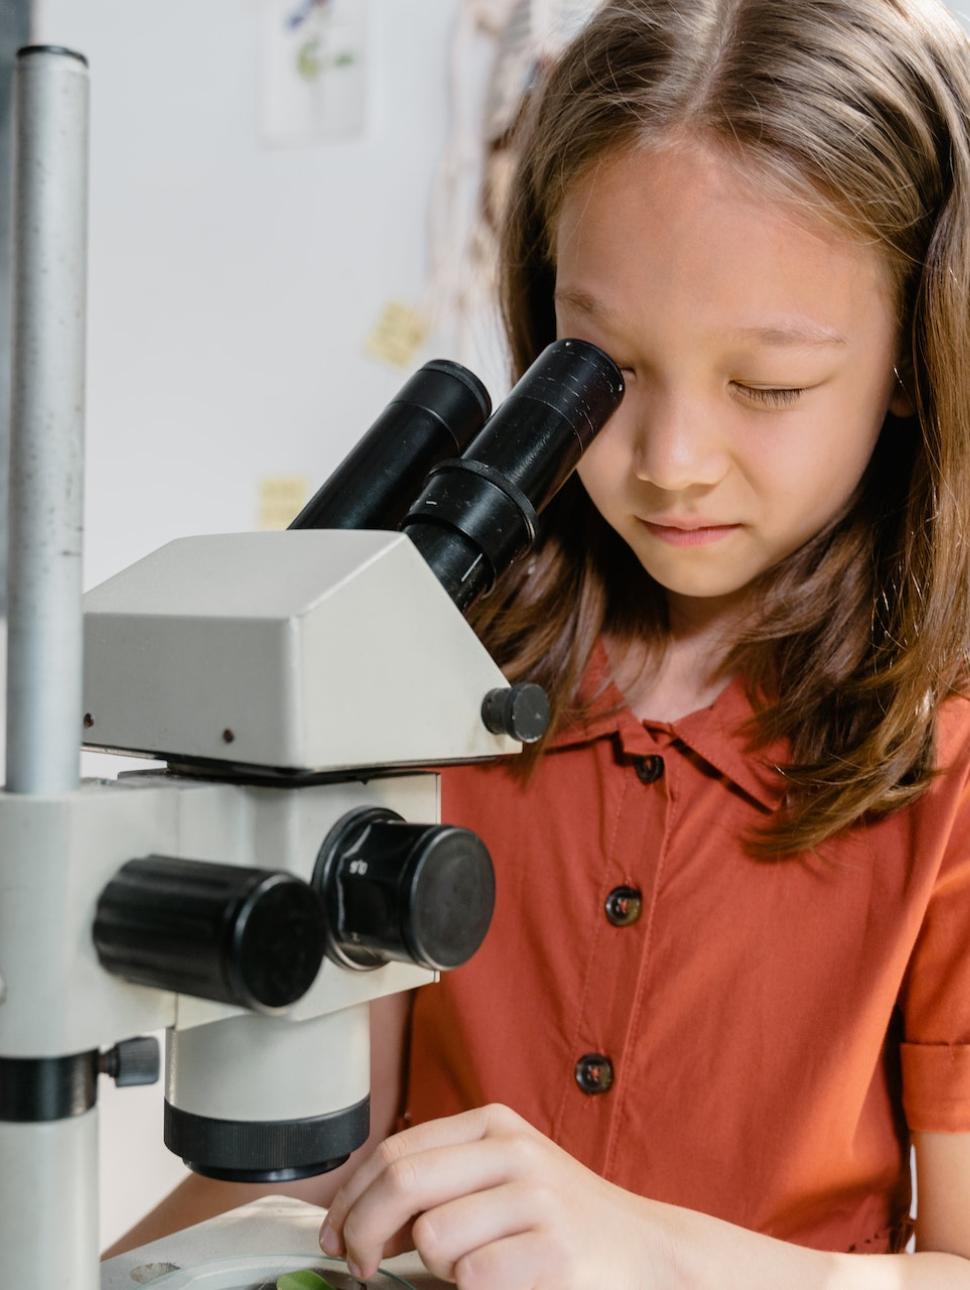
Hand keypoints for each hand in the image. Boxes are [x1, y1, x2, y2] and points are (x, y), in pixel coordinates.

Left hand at [319, 1104, 678, 1288]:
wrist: (648, 1253)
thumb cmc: (561, 1220)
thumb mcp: (503, 1176)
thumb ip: (441, 1178)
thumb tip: (354, 1213)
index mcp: (493, 1125)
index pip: (393, 1151)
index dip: (349, 1198)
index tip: (334, 1235)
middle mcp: (513, 1151)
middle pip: (401, 1183)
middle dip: (362, 1233)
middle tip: (361, 1266)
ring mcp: (536, 1199)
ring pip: (432, 1237)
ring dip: (435, 1269)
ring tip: (469, 1269)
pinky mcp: (553, 1252)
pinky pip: (473, 1278)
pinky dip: (474, 1289)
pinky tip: (503, 1282)